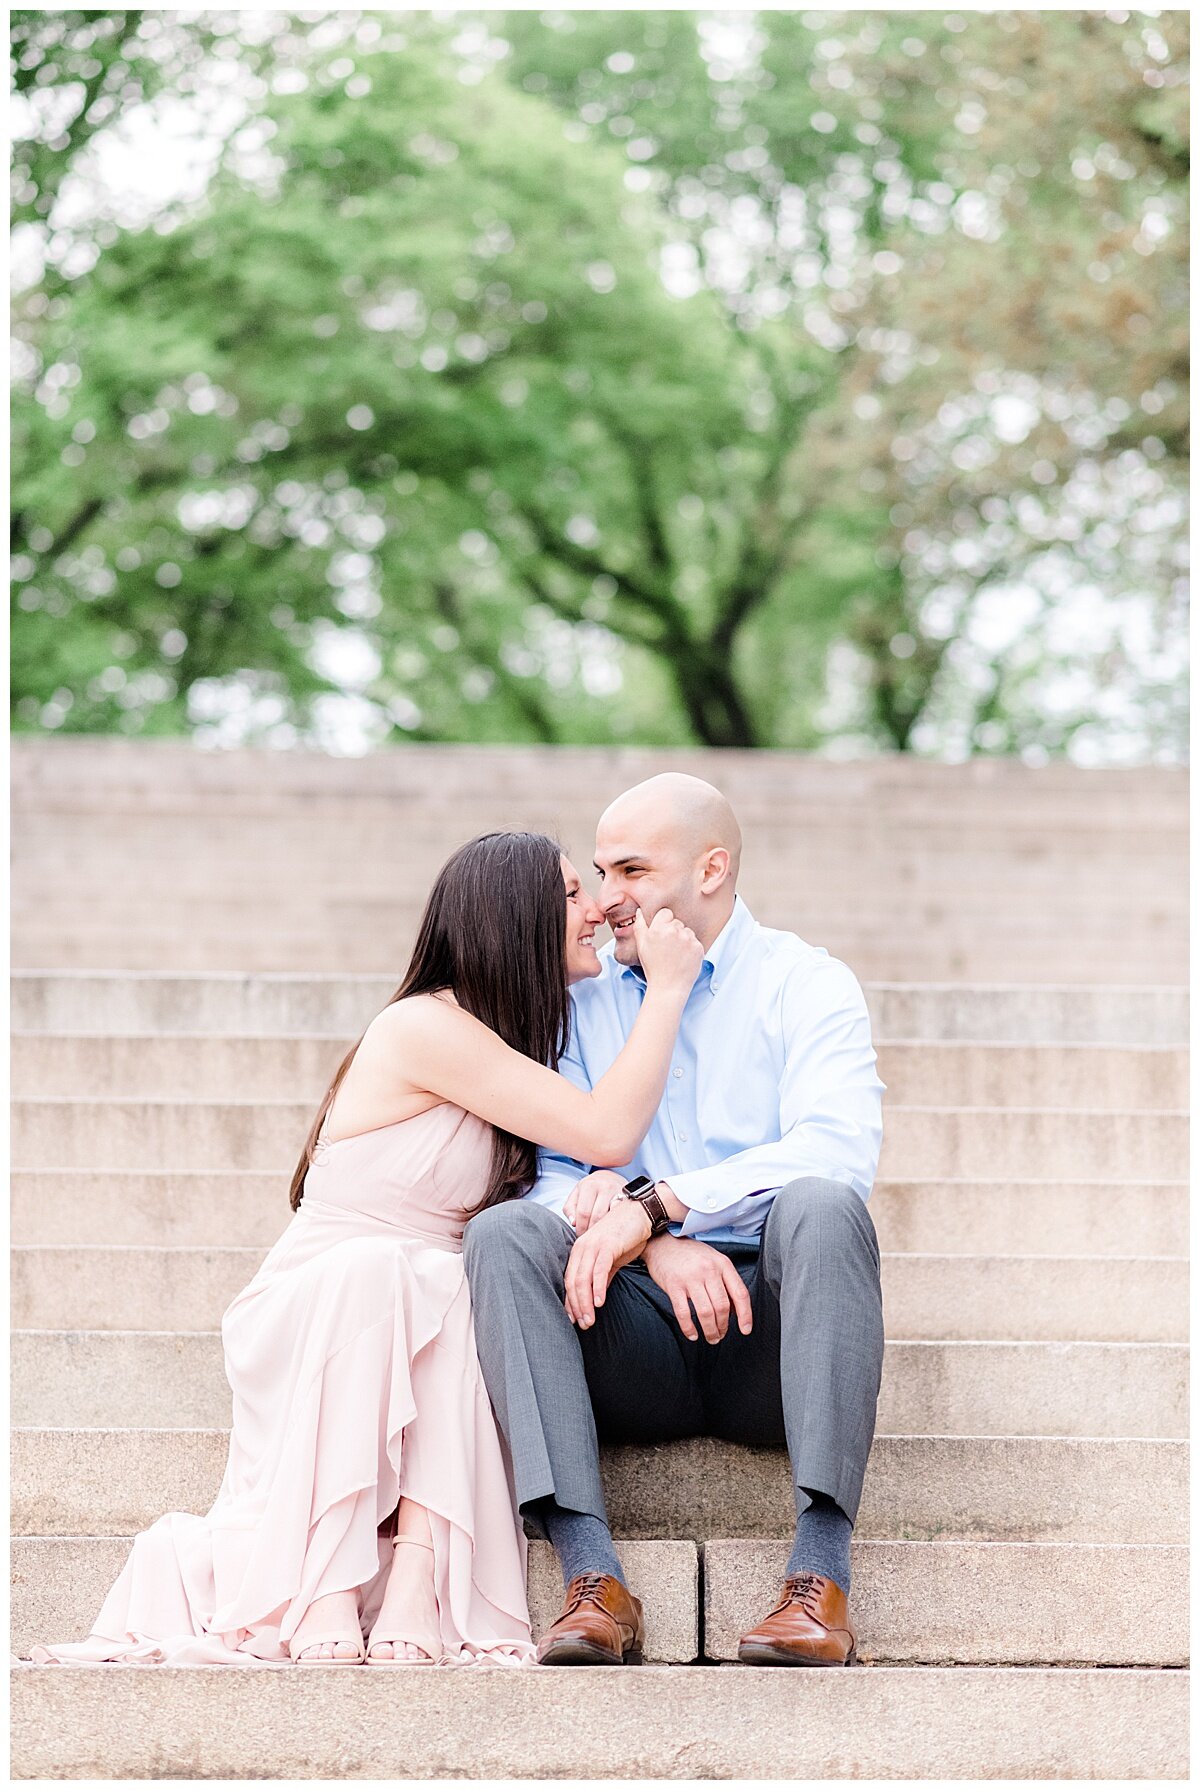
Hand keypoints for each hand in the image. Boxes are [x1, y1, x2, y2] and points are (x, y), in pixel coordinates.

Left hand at [564, 1169, 626, 1233]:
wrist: (608, 1178)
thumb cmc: (589, 1190)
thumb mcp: (576, 1194)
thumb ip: (570, 1208)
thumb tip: (573, 1223)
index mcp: (589, 1185)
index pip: (583, 1213)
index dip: (580, 1228)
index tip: (580, 1235)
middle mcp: (605, 1186)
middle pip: (597, 1217)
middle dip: (592, 1231)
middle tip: (590, 1238)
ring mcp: (619, 1192)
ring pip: (611, 1218)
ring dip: (604, 1231)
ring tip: (599, 1235)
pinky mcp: (629, 1199)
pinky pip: (622, 1216)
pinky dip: (616, 1225)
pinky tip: (611, 1228)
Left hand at [564, 1200, 652, 1328]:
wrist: (640, 1214)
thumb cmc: (627, 1235)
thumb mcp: (612, 1259)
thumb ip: (603, 1276)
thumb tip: (596, 1297)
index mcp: (580, 1250)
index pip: (569, 1280)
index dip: (570, 1302)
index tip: (575, 1320)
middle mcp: (582, 1247)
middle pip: (573, 1283)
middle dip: (577, 1307)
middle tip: (584, 1325)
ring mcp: (593, 1246)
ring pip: (583, 1279)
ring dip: (585, 1303)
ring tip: (590, 1320)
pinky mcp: (607, 1245)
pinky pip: (599, 1271)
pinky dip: (598, 1288)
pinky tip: (600, 1303)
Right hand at [633, 906, 702, 993]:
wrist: (668, 987)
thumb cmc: (653, 968)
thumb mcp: (641, 946)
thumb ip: (640, 926)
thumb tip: (640, 911)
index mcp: (658, 929)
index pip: (666, 913)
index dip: (664, 923)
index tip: (662, 935)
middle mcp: (673, 931)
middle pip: (677, 922)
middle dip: (673, 932)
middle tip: (668, 949)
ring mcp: (687, 939)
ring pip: (687, 931)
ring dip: (683, 939)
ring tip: (676, 954)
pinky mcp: (698, 947)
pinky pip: (695, 941)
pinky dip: (691, 948)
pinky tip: (684, 958)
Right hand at [641, 1234, 753, 1344]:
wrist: (662, 1243)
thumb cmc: (689, 1253)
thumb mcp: (713, 1259)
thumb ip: (725, 1280)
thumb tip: (735, 1309)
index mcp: (722, 1264)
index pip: (740, 1293)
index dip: (745, 1315)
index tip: (745, 1329)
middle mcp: (708, 1270)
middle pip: (722, 1306)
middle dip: (724, 1326)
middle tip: (721, 1334)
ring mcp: (690, 1278)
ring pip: (706, 1312)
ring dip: (710, 1330)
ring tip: (711, 1337)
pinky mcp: (674, 1286)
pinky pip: (684, 1313)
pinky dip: (689, 1328)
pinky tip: (692, 1334)